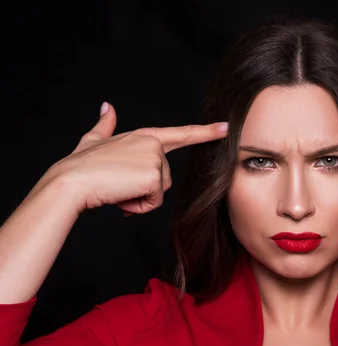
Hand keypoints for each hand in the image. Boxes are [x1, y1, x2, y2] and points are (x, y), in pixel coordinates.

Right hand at [47, 103, 227, 214]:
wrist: (70, 181)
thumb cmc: (80, 165)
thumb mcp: (94, 141)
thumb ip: (105, 125)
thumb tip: (107, 106)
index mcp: (144, 136)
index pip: (181, 134)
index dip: (206, 132)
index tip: (226, 128)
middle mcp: (153, 144)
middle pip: (165, 178)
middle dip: (144, 189)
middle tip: (118, 184)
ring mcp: (155, 159)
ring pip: (160, 191)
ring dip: (140, 198)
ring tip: (118, 189)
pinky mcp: (153, 176)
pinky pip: (154, 202)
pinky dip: (137, 206)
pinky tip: (121, 196)